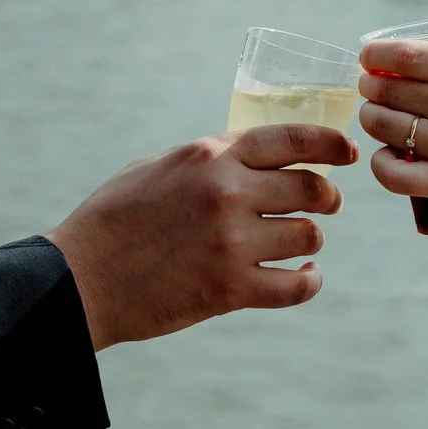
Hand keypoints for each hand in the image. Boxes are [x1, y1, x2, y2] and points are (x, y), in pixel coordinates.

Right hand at [48, 123, 355, 347]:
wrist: (80, 277)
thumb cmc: (113, 218)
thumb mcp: (159, 167)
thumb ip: (209, 158)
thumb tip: (255, 155)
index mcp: (209, 155)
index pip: (291, 139)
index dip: (330, 145)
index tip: (347, 153)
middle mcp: (226, 193)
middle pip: (310, 189)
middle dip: (327, 197)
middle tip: (327, 205)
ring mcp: (231, 242)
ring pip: (307, 236)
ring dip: (309, 241)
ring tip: (299, 246)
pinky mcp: (230, 289)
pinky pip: (295, 285)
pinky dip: (308, 282)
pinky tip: (305, 277)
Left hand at [355, 14, 427, 251]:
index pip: (409, 53)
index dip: (378, 55)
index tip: (369, 59)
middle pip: (387, 87)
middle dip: (371, 88)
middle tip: (373, 92)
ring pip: (381, 125)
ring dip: (372, 122)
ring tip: (380, 123)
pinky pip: (389, 172)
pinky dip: (381, 165)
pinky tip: (390, 160)